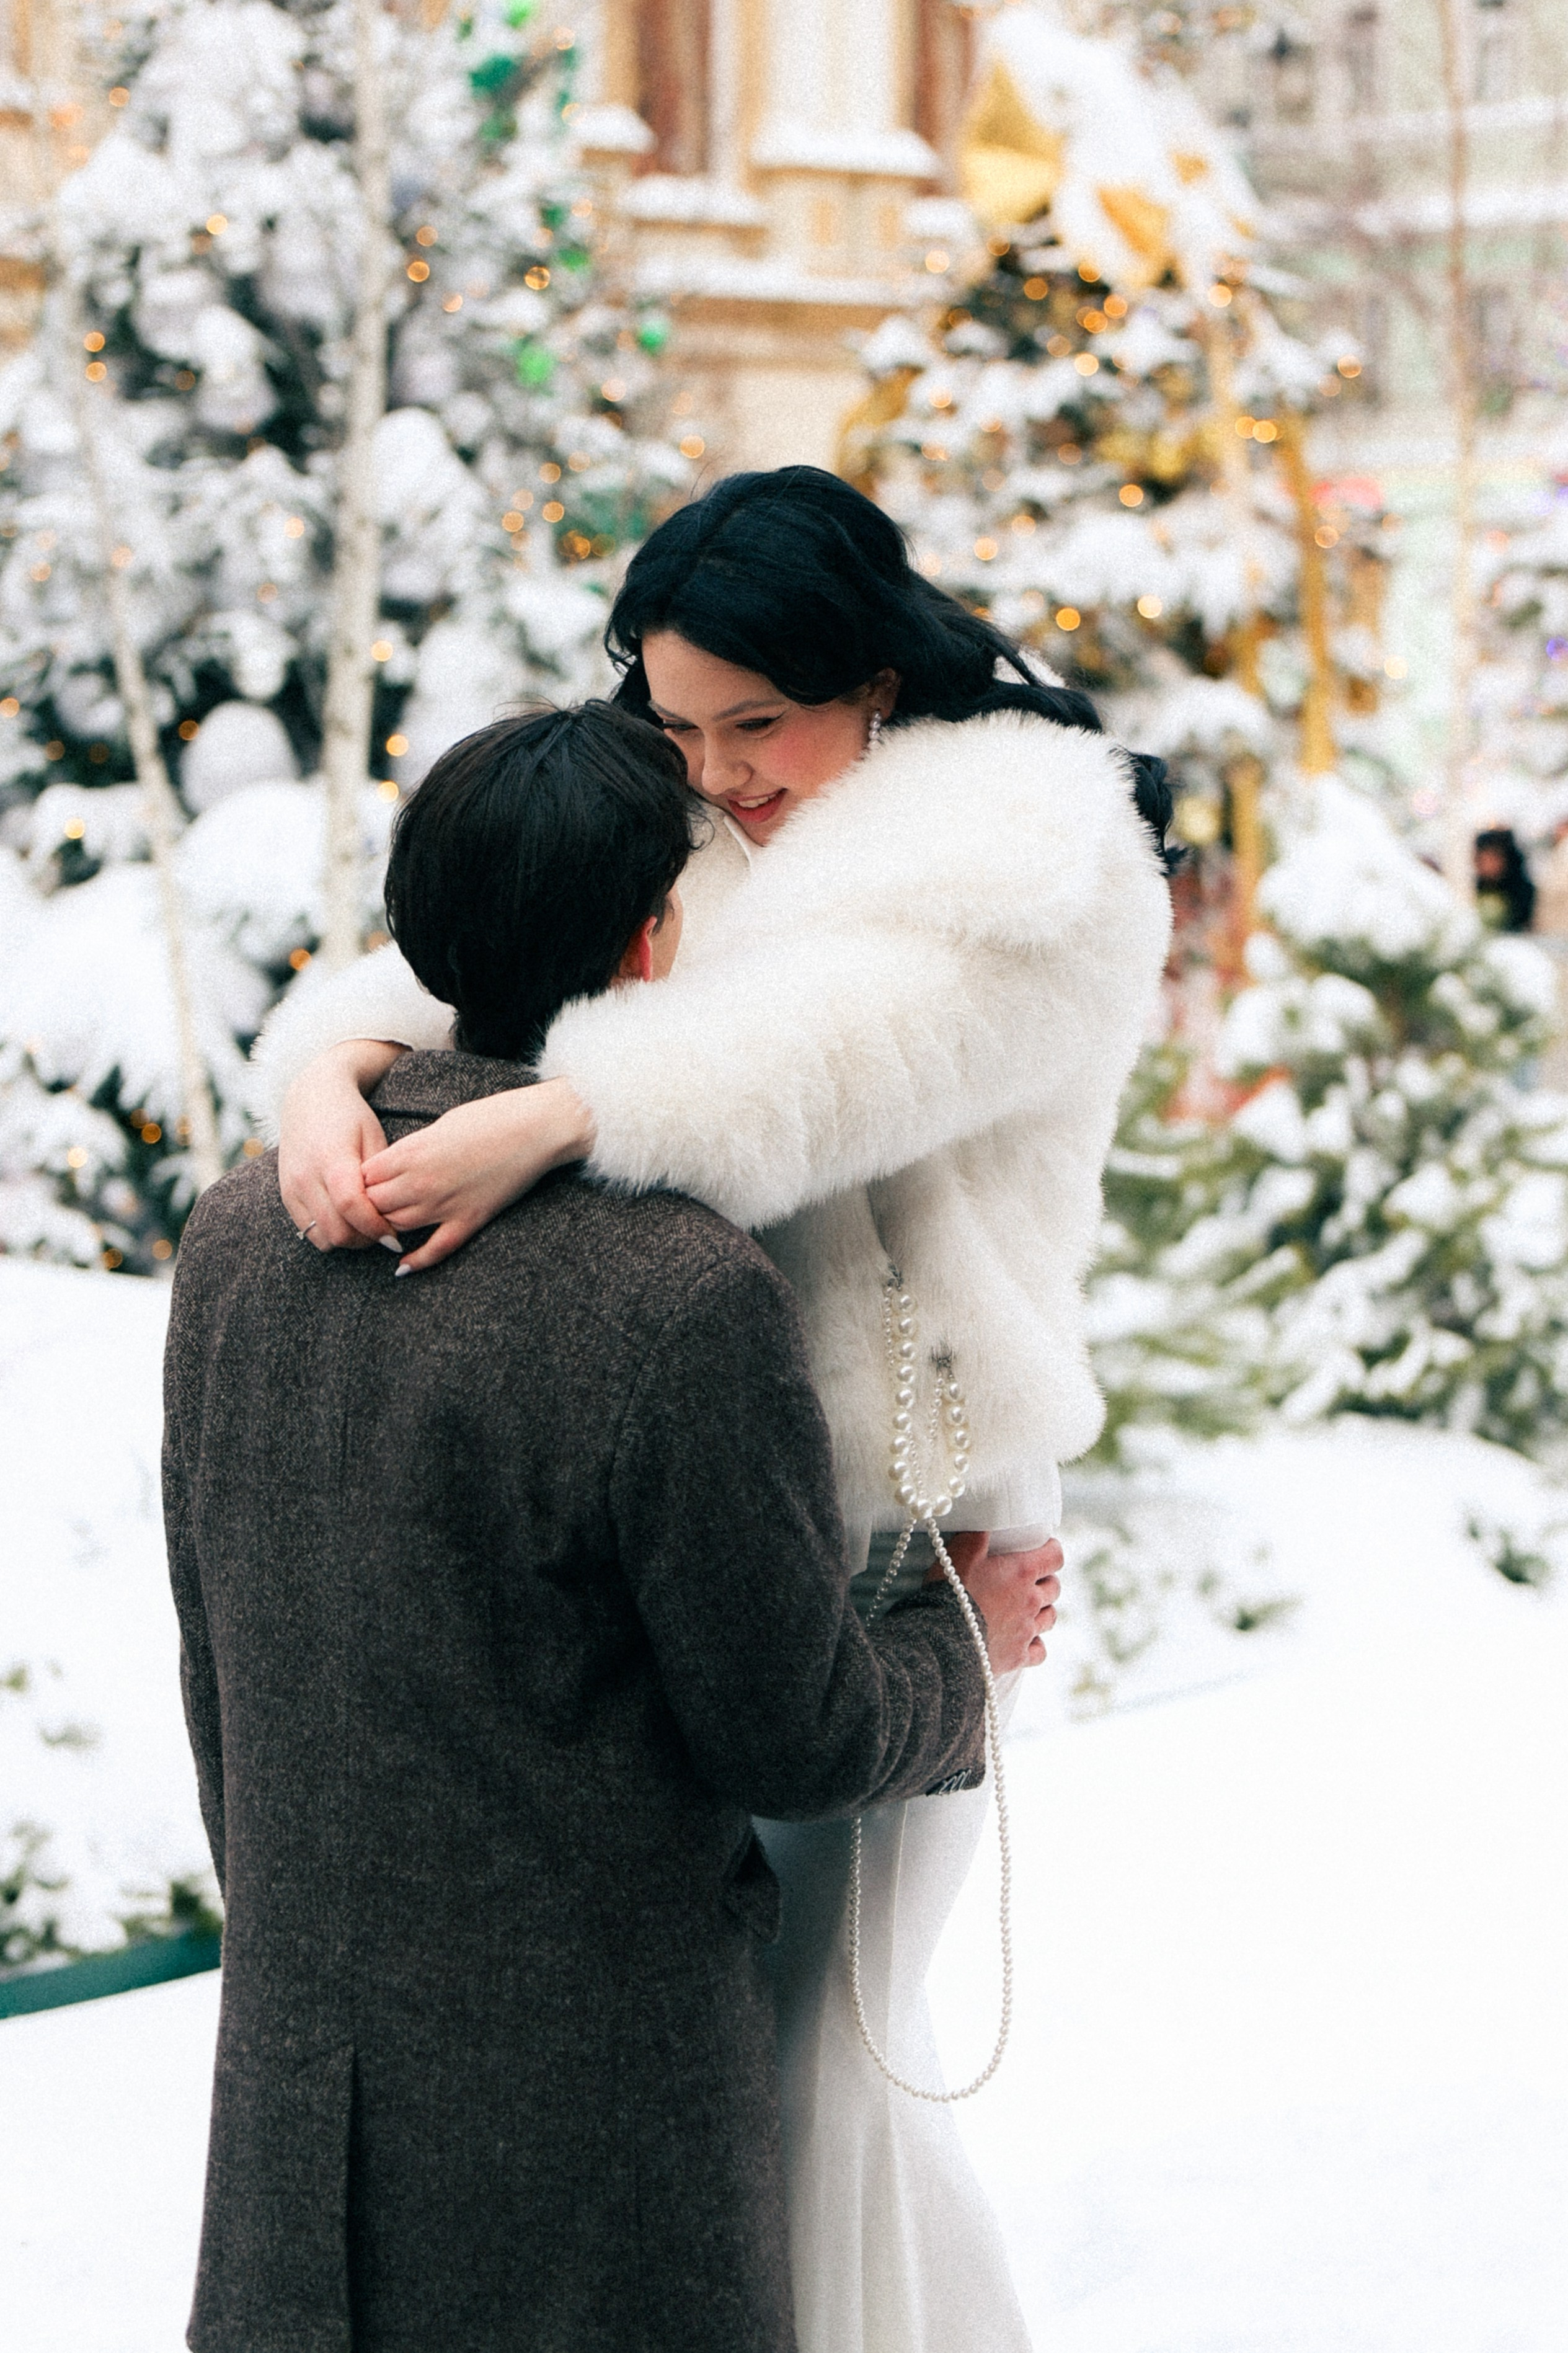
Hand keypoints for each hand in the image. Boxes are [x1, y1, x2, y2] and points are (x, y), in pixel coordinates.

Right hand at [279, 1040, 403, 1250]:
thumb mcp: (374, 1138)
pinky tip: (346, 1221)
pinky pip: (308, 1231)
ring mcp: (292, 1187)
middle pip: (337, 1230)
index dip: (376, 1228)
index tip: (395, 1237)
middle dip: (365, 1239)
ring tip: (366, 1228)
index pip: (352, 1207)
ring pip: (321, 1237)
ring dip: (347, 1240)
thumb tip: (392, 1216)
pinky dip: (329, 1234)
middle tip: (384, 1235)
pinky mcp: (286, 1195)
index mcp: (331, 1158)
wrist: (310, 1097)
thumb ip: (379, 1178)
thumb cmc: (352, 1117)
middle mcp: (305, 1176)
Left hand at [362, 1077, 594, 1273]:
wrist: (535, 1128)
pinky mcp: (469, 1220)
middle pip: (375, 1204)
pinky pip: (436, 1249)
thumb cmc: (490, 1117)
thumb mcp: (440, 1125)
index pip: (364, 1177)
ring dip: (389, 1226)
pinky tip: (403, 1267)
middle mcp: (421, 1181)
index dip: (361, 1180)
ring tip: (385, 1225)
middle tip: (373, 1203)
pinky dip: (417, 1261)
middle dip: (370, 1204)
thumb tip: (396, 1164)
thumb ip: (413, 1148)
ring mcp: (445, 1204)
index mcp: (411, 1152)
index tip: (367, 1180)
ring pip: (398, 1226)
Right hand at [934, 1533, 1060, 1674]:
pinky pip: (1039, 1650)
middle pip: (1054, 1587)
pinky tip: (1025, 1639)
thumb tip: (987, 1518)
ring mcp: (1026, 1630)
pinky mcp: (1018, 1656)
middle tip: (1030, 1579)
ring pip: (1050, 1617)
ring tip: (1028, 1607)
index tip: (1042, 1548)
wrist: (942, 1639)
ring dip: (1043, 1609)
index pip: (1055, 1556)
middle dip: (1045, 1580)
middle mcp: (1030, 1601)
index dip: (1051, 1550)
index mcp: (1021, 1572)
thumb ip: (977, 1534)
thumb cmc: (951, 1592)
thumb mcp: (960, 1553)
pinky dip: (1035, 1643)